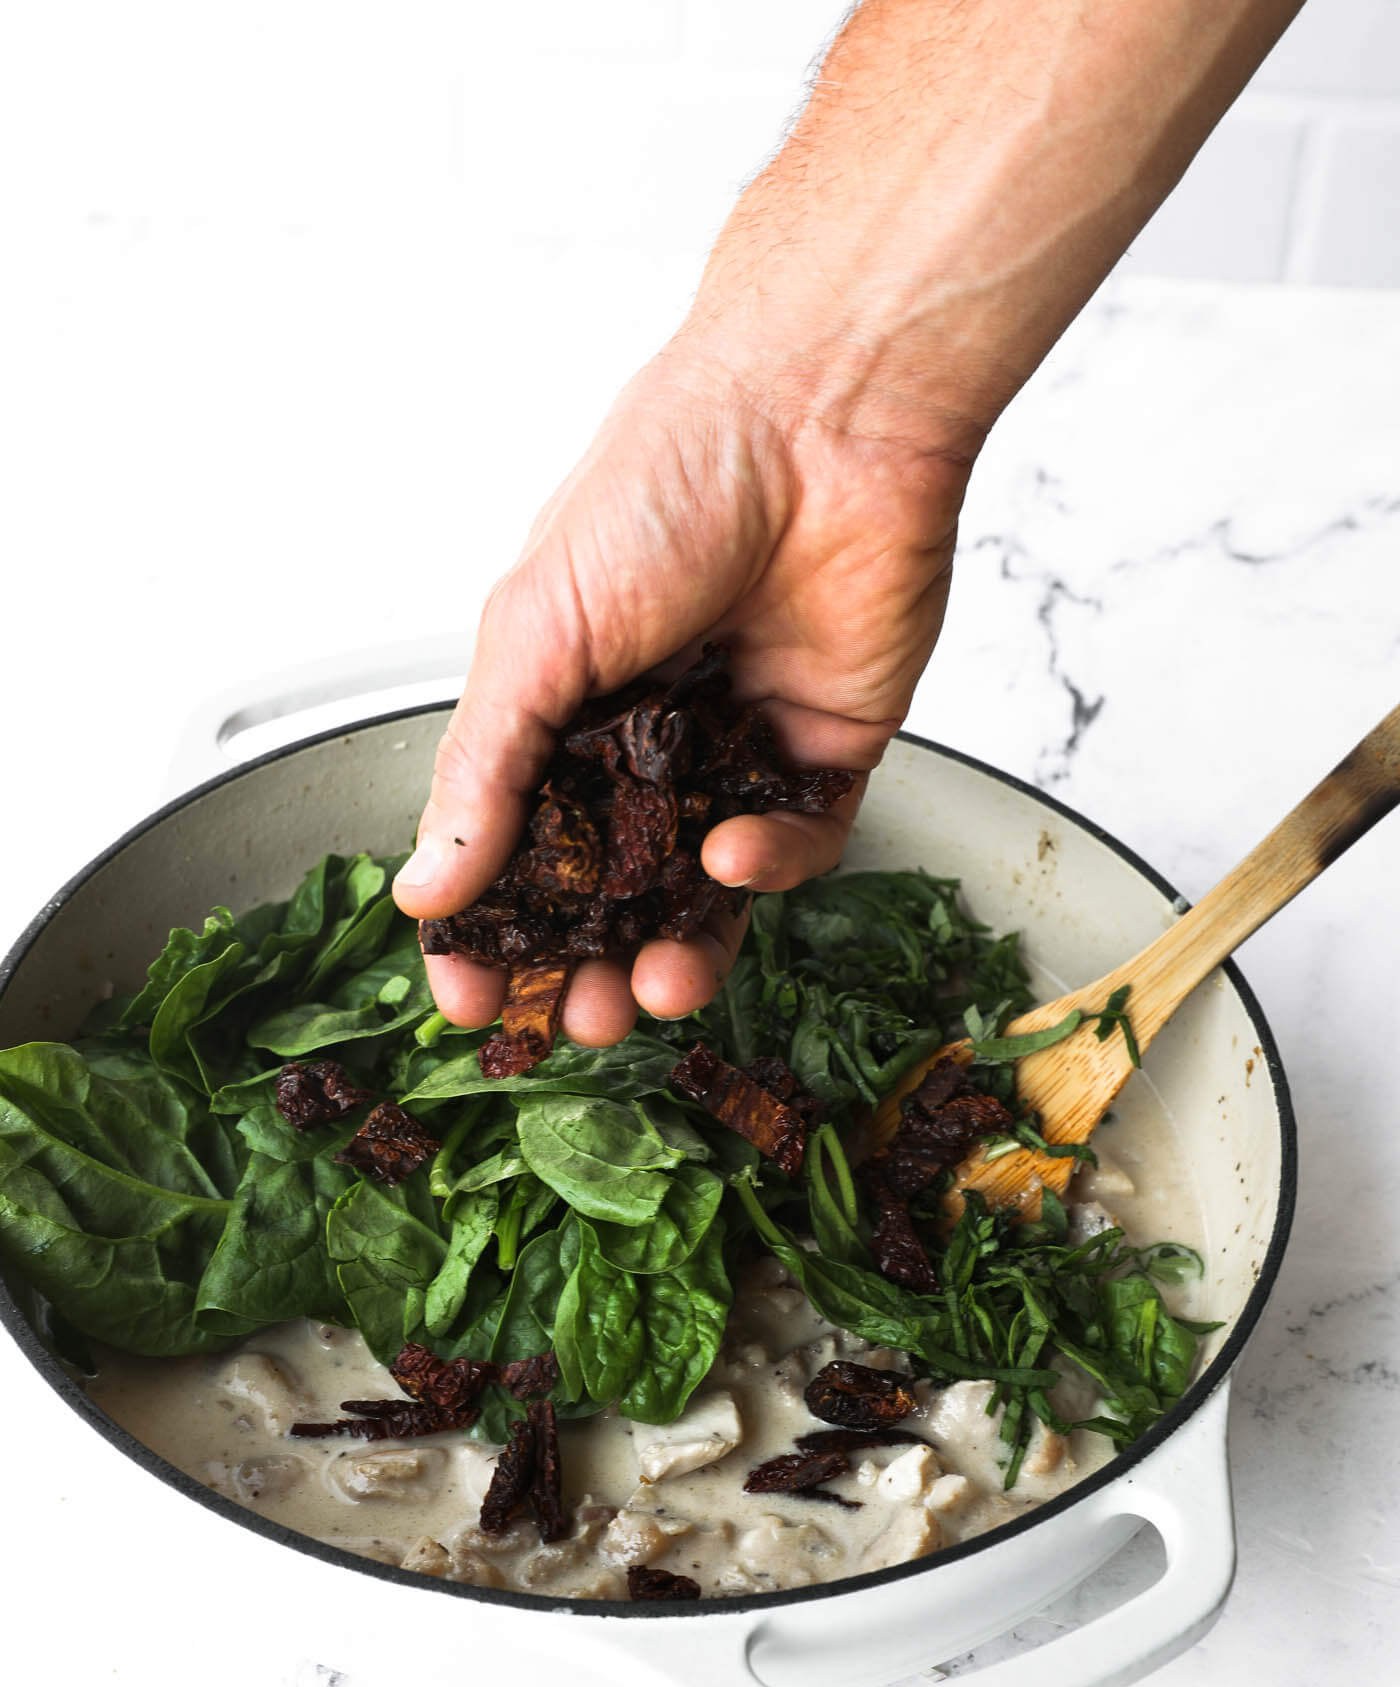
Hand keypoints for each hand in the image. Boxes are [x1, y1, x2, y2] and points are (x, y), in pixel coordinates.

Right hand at [393, 329, 971, 1045]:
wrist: (824, 416)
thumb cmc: (666, 483)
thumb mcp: (536, 631)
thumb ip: (484, 770)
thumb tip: (426, 888)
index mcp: (557, 702)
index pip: (512, 845)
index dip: (491, 929)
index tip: (472, 1000)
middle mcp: (644, 734)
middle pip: (608, 888)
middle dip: (584, 964)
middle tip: (568, 1022)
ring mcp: (737, 748)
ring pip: (702, 891)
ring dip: (675, 949)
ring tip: (649, 990)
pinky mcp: (826, 752)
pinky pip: (797, 844)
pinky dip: (767, 867)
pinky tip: (734, 855)